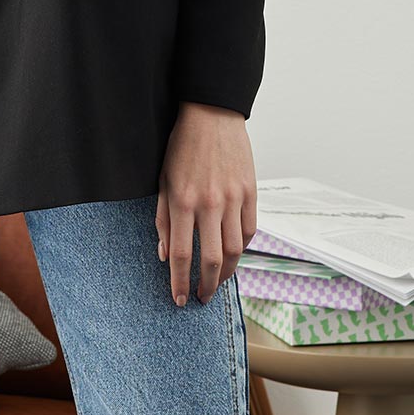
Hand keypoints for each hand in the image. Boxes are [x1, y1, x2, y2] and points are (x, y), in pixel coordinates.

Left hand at [156, 103, 256, 306]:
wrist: (212, 115)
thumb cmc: (181, 148)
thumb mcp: (163, 181)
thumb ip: (163, 220)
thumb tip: (164, 256)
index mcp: (182, 201)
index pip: (181, 254)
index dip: (179, 282)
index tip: (179, 299)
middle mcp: (209, 204)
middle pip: (212, 259)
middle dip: (207, 286)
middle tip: (202, 298)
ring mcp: (233, 198)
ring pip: (235, 250)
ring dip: (227, 273)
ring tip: (218, 282)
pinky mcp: (250, 192)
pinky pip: (248, 230)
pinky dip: (241, 248)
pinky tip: (232, 255)